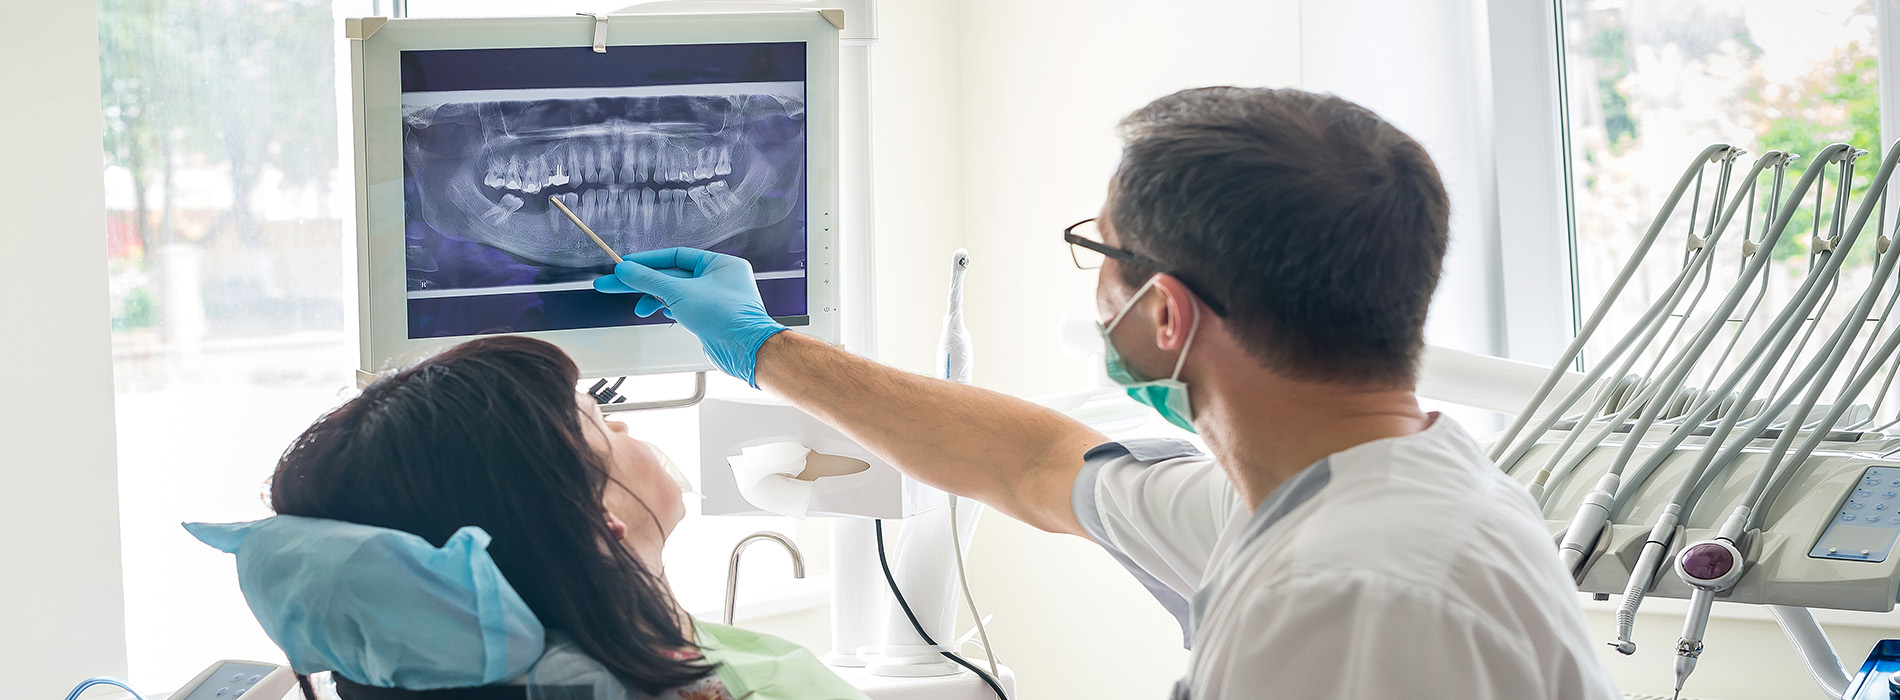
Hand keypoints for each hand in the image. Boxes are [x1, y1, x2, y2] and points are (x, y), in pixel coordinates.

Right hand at [593, 248, 786, 386]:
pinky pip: (683, 308)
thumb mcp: (680, 292)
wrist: (745, 351)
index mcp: (720, 264)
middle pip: (672, 276)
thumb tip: (627, 270)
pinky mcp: (711, 318)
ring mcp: (715, 300)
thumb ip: (649, 280)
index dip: (648, 261)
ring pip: (676, 293)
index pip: (676, 256)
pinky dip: (669, 309)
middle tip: (614, 284)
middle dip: (644, 282)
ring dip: (655, 299)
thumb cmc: (728, 318)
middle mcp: (720, 279)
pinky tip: (659, 312)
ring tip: (639, 307)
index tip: (625, 265)